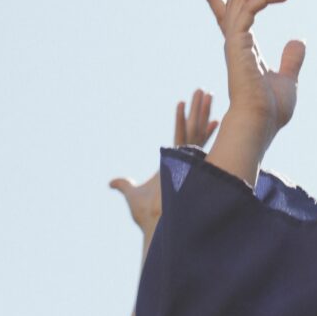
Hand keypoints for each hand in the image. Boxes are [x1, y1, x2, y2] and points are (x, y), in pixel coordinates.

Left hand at [110, 89, 218, 236]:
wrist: (155, 224)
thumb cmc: (146, 214)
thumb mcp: (131, 195)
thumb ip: (124, 186)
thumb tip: (112, 183)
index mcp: (173, 163)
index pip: (184, 138)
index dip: (190, 123)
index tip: (197, 110)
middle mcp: (183, 159)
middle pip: (193, 129)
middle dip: (199, 111)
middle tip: (204, 91)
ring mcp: (185, 160)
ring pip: (193, 129)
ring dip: (199, 111)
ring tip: (204, 92)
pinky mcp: (184, 163)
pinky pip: (186, 138)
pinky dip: (186, 123)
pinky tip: (191, 109)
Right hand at [200, 0, 304, 147]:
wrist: (259, 124)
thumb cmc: (269, 110)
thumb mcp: (286, 79)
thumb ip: (291, 60)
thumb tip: (298, 40)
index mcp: (241, 49)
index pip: (229, 16)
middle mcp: (234, 41)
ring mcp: (234, 41)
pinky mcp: (239, 42)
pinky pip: (250, 10)